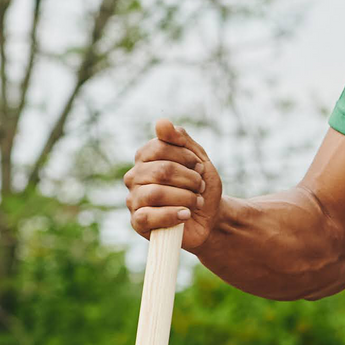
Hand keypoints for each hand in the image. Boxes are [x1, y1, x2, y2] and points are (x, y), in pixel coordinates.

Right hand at [124, 120, 222, 251]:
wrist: (210, 217)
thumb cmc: (201, 186)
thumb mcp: (198, 158)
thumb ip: (180, 139)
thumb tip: (161, 122)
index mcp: (145, 158)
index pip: (160, 147)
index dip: (186, 157)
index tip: (199, 167)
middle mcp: (135, 176)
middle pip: (161, 170)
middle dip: (189, 179)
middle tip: (200, 186)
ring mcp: (134, 200)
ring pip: (155, 193)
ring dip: (185, 197)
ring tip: (196, 201)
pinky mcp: (138, 222)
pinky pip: (148, 216)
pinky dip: (173, 214)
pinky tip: (186, 214)